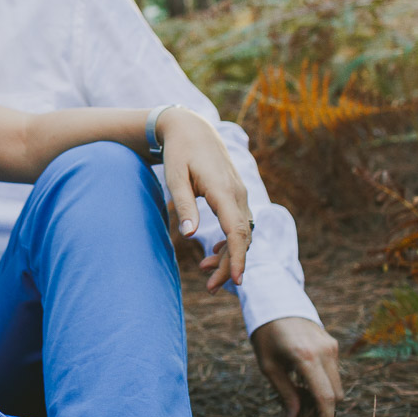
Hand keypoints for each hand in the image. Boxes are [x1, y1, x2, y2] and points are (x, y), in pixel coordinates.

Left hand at [156, 108, 251, 290]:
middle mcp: (237, 193)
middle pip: (241, 237)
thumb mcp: (175, 177)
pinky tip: (214, 253)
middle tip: (211, 288)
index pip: (237, 230)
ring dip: (228, 254)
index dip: (237, 257)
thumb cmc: (179, 152)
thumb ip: (184, 205)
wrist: (191, 127)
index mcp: (223, 190)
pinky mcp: (235, 194)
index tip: (235, 280)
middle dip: (229, 265)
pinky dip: (230, 240)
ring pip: (242, 232)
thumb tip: (189, 235)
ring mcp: (239, 193)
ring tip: (206, 273)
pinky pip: (239, 222)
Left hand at [250, 317, 343, 416]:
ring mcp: (331, 346)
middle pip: (335, 394)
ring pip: (337, 384)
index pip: (325, 397)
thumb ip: (284, 392)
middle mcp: (324, 351)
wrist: (275, 302)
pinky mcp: (333, 344)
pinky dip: (324, 383)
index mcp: (305, 357)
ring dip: (323, 397)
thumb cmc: (266, 334)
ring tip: (299, 396)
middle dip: (322, 410)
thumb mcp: (268, 365)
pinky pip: (334, 372)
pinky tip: (304, 381)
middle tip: (301, 415)